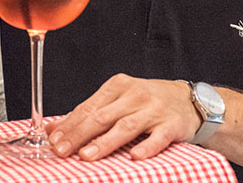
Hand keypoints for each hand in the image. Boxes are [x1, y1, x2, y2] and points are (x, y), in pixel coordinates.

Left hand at [45, 74, 201, 160]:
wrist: (188, 99)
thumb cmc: (147, 101)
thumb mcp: (118, 100)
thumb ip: (88, 113)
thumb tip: (54, 128)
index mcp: (118, 86)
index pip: (89, 107)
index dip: (70, 124)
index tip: (54, 139)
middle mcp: (135, 95)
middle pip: (103, 116)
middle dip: (79, 134)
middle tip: (62, 150)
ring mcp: (154, 109)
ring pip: (126, 126)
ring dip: (105, 142)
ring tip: (87, 155)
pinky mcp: (172, 124)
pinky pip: (158, 137)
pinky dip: (146, 146)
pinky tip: (135, 156)